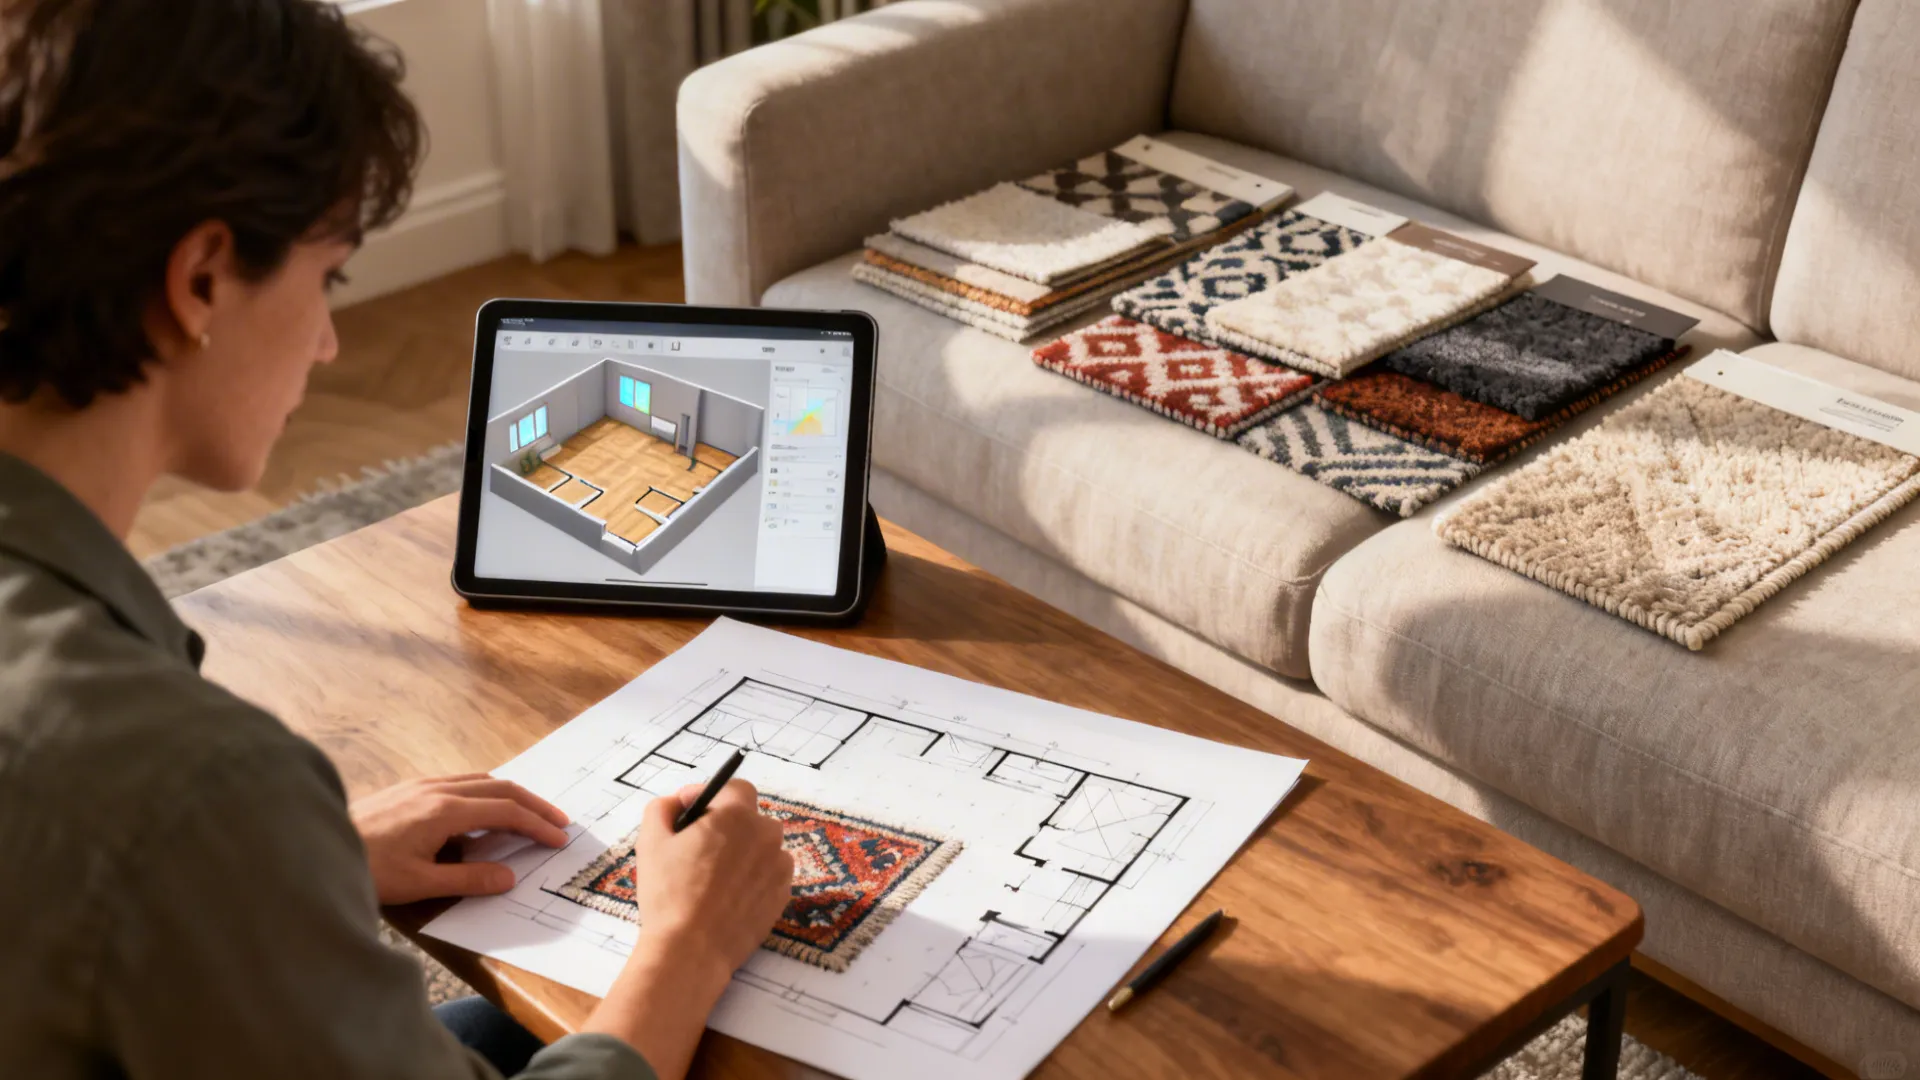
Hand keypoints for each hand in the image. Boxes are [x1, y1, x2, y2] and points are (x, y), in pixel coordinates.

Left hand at [350, 774, 570, 904]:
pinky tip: (483, 811)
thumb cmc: (365, 869)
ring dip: (510, 796)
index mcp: (445, 811)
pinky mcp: (409, 788)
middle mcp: (438, 789)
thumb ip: (468, 880)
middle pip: (500, 788)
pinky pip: (460, 782)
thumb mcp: (419, 884)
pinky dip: (486, 793)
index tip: (559, 838)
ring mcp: (423, 784)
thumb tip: (509, 878)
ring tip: (529, 814)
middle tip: (558, 822)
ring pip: (481, 780)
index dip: (536, 824)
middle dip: (534, 805)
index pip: (505, 812)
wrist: (313, 848)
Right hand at [627, 778, 794, 971]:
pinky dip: (751, 878)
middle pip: (749, 819)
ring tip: (711, 876)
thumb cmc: (669, 894)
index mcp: (738, 816)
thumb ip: (661, 808)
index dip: (711, 796)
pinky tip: (726, 896)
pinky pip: (767, 875)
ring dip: (741, 852)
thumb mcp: (650, 841)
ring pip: (760, 848)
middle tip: (696, 847)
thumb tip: (675, 802)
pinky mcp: (782, 896)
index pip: (735, 789)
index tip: (690, 811)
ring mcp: (779, 868)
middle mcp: (767, 836)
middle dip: (726, 825)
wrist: (692, 951)